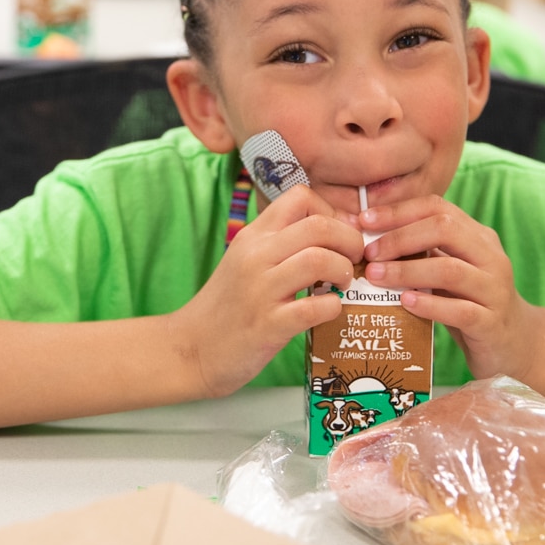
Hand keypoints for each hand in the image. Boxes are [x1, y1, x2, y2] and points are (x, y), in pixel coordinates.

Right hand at [171, 186, 364, 397]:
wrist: (191, 348)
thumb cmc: (226, 306)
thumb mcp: (246, 261)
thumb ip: (280, 245)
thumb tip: (331, 237)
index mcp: (252, 236)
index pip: (299, 196)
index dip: (331, 212)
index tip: (337, 236)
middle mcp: (256, 256)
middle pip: (318, 226)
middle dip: (349, 240)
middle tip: (352, 259)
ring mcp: (261, 290)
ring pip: (319, 260)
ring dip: (343, 271)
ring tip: (341, 284)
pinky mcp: (268, 325)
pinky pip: (314, 307)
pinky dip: (333, 307)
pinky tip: (328, 310)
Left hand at [360, 196, 540, 381]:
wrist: (516, 345)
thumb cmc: (470, 303)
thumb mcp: (448, 271)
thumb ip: (421, 253)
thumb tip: (367, 239)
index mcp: (478, 237)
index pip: (438, 208)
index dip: (399, 211)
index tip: (364, 221)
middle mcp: (490, 257)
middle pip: (445, 230)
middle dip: (400, 238)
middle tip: (368, 253)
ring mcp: (494, 290)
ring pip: (450, 270)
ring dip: (407, 271)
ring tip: (375, 276)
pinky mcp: (492, 324)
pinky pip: (461, 311)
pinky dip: (430, 305)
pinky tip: (405, 303)